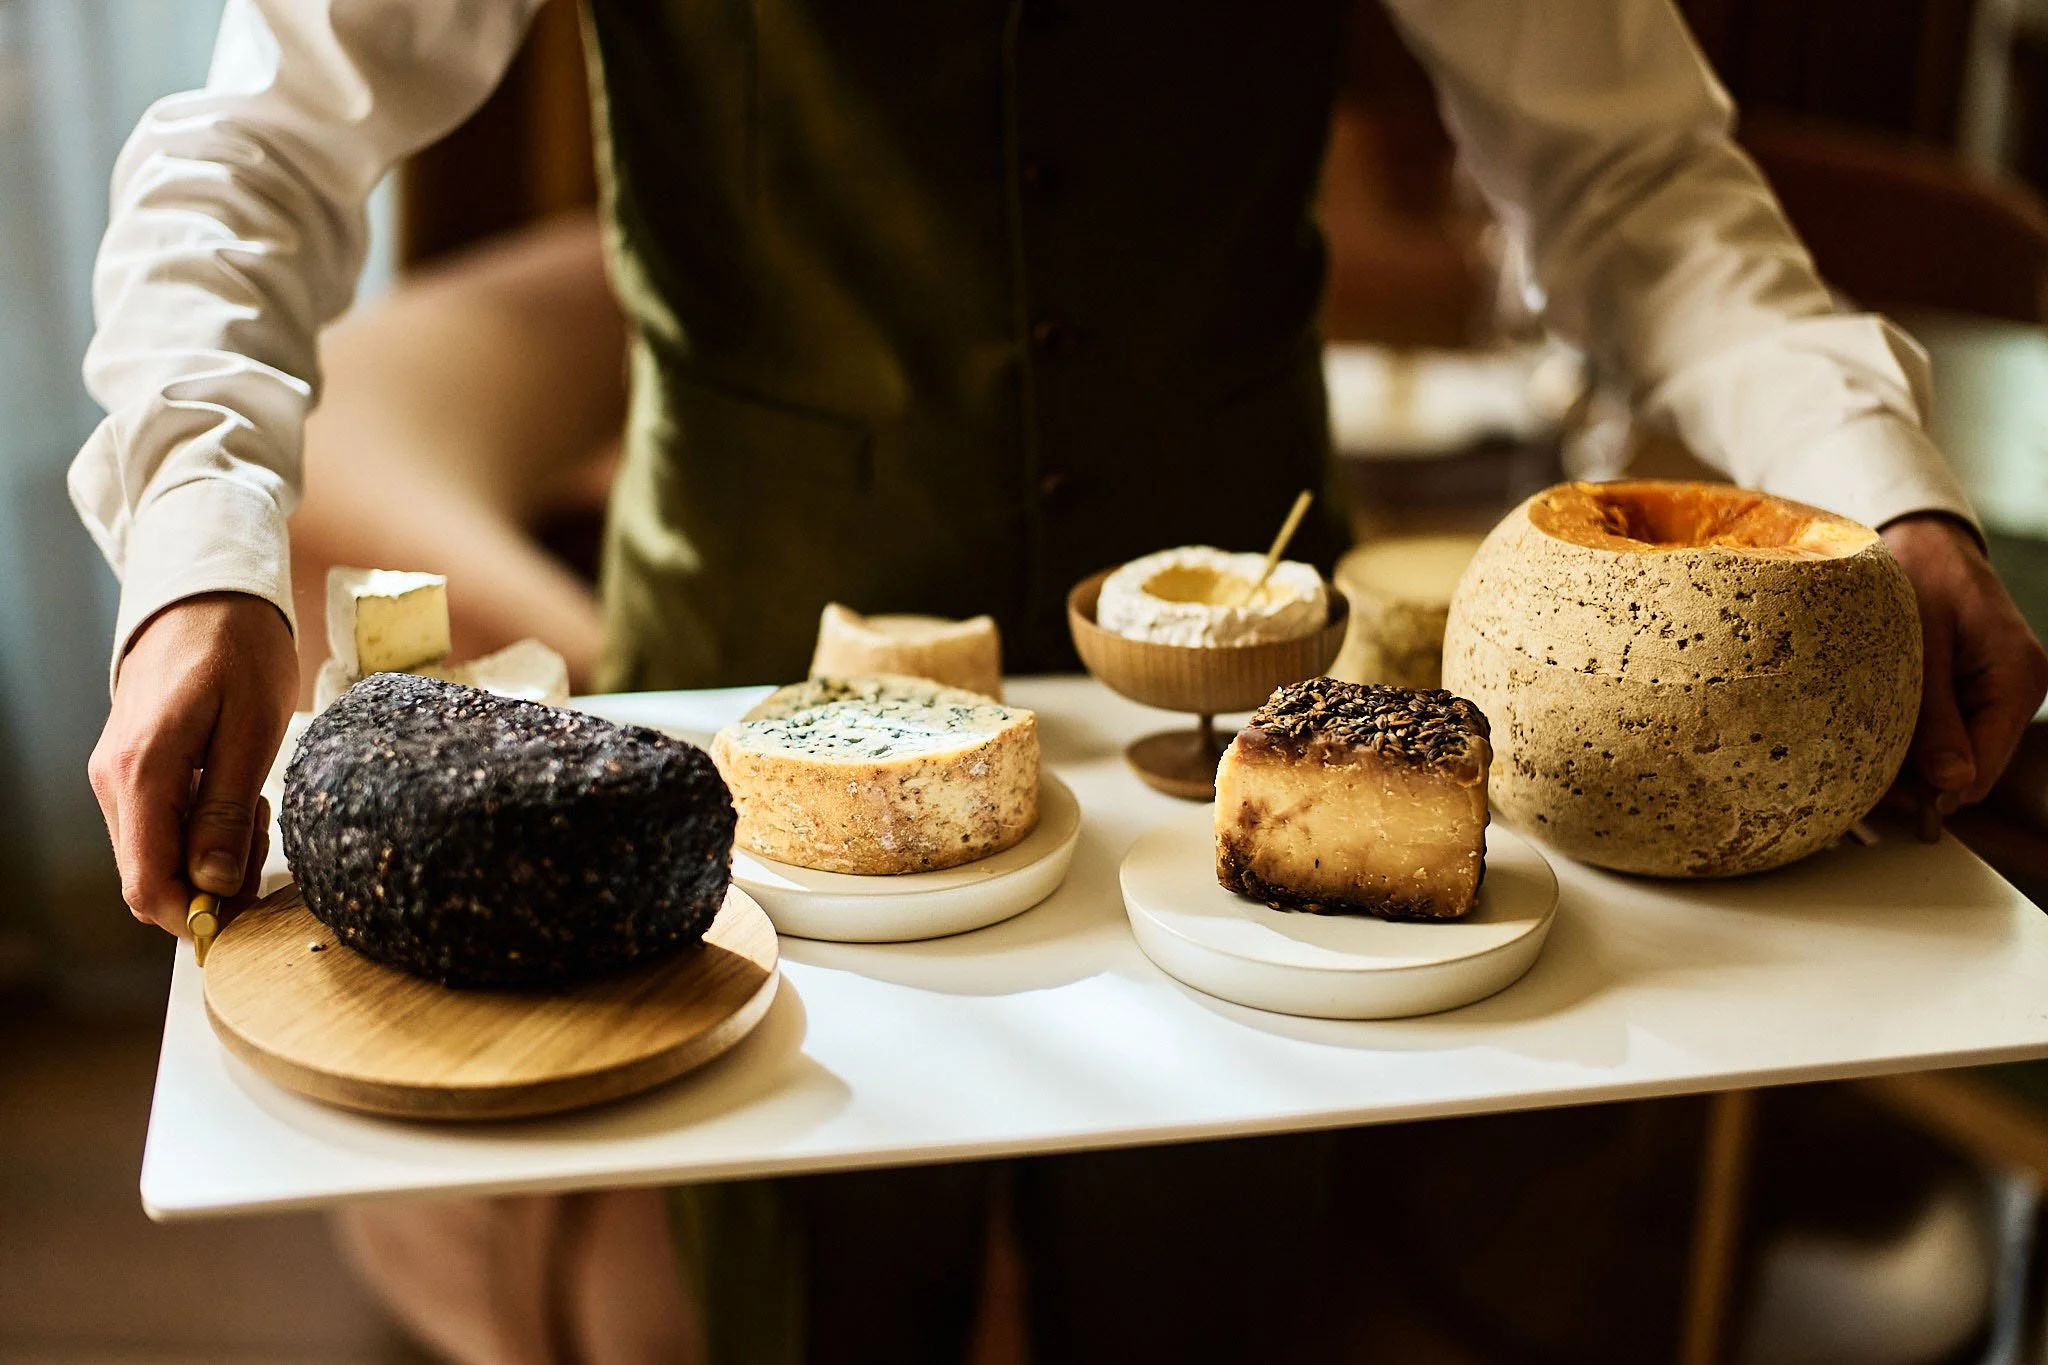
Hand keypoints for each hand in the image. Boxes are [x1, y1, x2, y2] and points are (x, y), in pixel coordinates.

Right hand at [89, 592, 297, 935]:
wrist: (206, 593)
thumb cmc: (238, 649)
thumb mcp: (252, 729)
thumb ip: (228, 810)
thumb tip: (213, 884)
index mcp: (141, 774)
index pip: (147, 884)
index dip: (194, 918)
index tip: (245, 914)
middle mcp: (114, 782)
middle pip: (152, 877)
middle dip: (213, 882)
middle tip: (264, 838)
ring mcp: (116, 776)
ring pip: (157, 854)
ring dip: (211, 853)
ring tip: (255, 807)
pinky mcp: (131, 770)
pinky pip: (160, 825)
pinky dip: (201, 829)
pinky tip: (237, 797)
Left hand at [1881, 514, 2047, 808]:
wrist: (1922, 540)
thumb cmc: (1919, 573)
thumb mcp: (1919, 640)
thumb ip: (1934, 713)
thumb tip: (1950, 784)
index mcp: (2017, 678)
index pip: (1983, 767)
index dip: (1936, 792)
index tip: (1882, 796)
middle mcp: (2017, 691)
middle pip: (1969, 768)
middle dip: (1918, 781)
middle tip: (1858, 781)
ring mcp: (1997, 692)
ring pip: (1955, 756)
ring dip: (1911, 761)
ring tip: (1858, 754)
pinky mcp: (1974, 690)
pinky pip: (1946, 731)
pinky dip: (1913, 737)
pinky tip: (1876, 730)